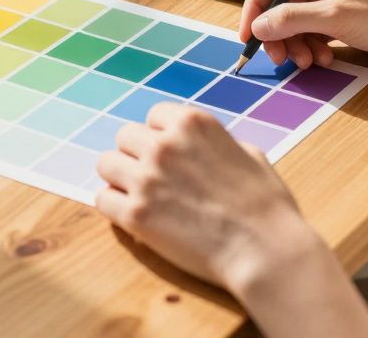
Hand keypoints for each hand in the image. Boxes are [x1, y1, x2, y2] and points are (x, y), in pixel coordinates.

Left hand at [95, 104, 313, 290]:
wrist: (265, 250)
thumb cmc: (266, 205)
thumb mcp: (248, 153)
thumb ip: (213, 143)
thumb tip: (197, 146)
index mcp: (192, 123)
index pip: (154, 116)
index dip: (161, 136)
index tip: (170, 156)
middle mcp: (164, 144)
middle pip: (125, 137)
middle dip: (137, 156)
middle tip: (154, 180)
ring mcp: (146, 178)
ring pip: (106, 164)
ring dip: (121, 179)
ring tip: (141, 197)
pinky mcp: (135, 214)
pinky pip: (102, 200)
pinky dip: (114, 208)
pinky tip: (134, 217)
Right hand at [239, 0, 367, 72]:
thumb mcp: (337, 18)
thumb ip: (292, 20)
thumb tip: (258, 26)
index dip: (256, 4)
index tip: (249, 34)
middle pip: (281, 1)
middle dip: (277, 31)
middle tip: (278, 57)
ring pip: (295, 20)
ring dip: (295, 43)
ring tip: (308, 62)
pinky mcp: (343, 18)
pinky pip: (311, 31)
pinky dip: (311, 47)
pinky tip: (324, 59)